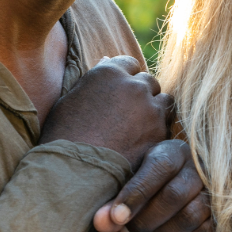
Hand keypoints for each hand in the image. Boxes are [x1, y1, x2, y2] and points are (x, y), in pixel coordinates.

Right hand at [39, 55, 171, 169]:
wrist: (74, 171)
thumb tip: (108, 60)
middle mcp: (134, 85)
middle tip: (129, 113)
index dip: (126, 78)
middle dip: (141, 93)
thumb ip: (94, 79)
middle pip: (148, 81)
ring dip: (155, 109)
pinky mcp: (160, 131)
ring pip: (164, 100)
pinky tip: (143, 140)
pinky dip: (159, 129)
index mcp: (109, 73)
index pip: (129, 63)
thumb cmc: (64, 136)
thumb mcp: (71, 99)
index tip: (120, 92)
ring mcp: (150, 108)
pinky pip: (167, 123)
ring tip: (138, 126)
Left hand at [92, 139, 213, 231]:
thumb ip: (114, 204)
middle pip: (175, 195)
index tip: (116, 217)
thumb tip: (101, 223)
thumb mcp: (129, 187)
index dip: (136, 193)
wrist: (175, 194)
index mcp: (175, 152)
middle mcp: (199, 168)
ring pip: (190, 215)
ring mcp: (214, 192)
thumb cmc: (147, 189)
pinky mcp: (220, 217)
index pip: (159, 166)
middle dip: (145, 219)